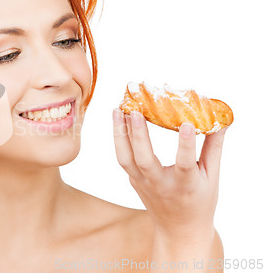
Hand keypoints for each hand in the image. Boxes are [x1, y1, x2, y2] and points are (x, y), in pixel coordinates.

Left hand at [112, 109, 226, 241]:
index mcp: (185, 185)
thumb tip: (222, 121)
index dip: (186, 145)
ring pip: (125, 159)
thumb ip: (213, 148)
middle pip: (144, 160)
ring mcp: (142, 183)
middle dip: (138, 135)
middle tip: (136, 111)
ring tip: (118, 110)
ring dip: (120, 133)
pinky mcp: (133, 180)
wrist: (178, 230)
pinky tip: (119, 120)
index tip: (187, 124)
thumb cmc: (199, 201)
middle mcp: (160, 184)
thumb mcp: (212, 177)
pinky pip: (123, 158)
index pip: (185, 164)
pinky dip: (120, 139)